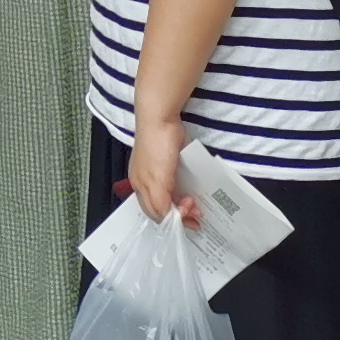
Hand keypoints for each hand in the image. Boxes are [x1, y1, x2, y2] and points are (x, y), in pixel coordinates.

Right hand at [129, 109, 199, 224]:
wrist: (162, 119)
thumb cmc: (155, 148)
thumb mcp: (155, 180)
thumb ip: (159, 202)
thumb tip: (166, 219)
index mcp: (140, 187)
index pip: (155, 213)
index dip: (171, 219)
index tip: (188, 218)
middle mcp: (149, 182)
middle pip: (164, 206)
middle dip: (181, 214)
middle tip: (197, 214)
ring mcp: (161, 172)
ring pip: (174, 196)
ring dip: (187, 204)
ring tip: (198, 205)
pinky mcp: (173, 163)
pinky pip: (181, 183)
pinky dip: (189, 191)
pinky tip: (197, 192)